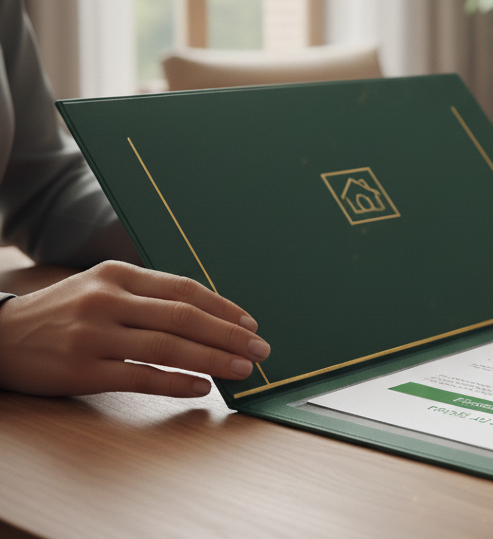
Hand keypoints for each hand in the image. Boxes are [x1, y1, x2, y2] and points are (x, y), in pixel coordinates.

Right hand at [0, 261, 270, 396]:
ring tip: (242, 369)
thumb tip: (208, 312)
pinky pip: (141, 378)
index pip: (184, 289)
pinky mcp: (82, 370)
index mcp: (119, 273)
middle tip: (259, 349)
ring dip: (212, 360)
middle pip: (183, 317)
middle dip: (228, 335)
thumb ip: (148, 294)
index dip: (222, 307)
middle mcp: (108, 300)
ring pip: (167, 347)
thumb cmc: (63, 311)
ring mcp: (94, 336)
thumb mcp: (102, 285)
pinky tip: (202, 388)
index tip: (250, 324)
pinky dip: (176, 383)